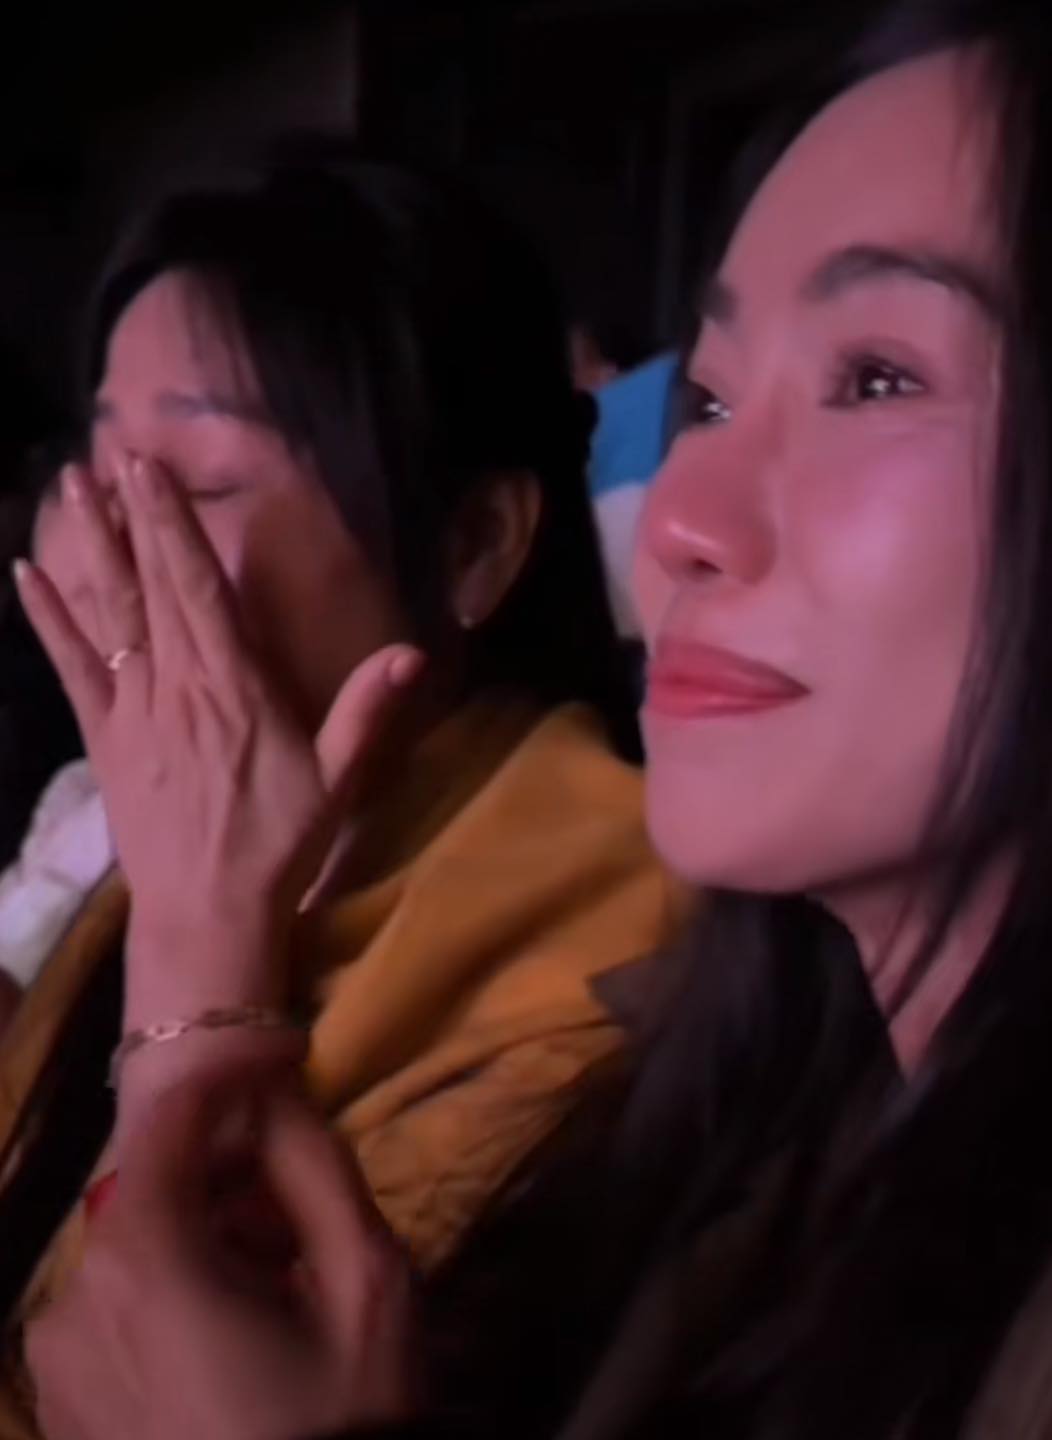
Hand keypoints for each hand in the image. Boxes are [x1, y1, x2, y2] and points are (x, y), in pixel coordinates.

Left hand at [15, 457, 421, 990]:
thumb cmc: (278, 845)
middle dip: (132, 516)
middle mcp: (177, 684)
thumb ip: (366, 711)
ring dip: (90, 547)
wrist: (207, 913)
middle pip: (152, 586)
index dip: (174, 525)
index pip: (199, 588)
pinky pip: (73, 669)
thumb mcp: (336, 780)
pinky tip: (25, 577)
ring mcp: (132, 709)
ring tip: (72, 487)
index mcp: (234, 686)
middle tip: (107, 453)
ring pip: (109, 614)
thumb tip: (413, 651)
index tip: (152, 469)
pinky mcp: (103, 738)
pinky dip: (49, 622)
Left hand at [26, 1072, 418, 1439]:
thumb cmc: (340, 1420)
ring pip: (136, 1251)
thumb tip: (275, 1086)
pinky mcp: (60, 1413)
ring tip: (274, 1292)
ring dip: (201, 1241)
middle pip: (152, 1188)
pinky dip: (170, 1298)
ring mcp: (54, 1366)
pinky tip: (232, 1340)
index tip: (284, 1061)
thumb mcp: (366, 1281)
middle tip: (297, 1217)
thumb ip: (315, 1162)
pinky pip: (114, 1313)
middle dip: (225, 1179)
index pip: (169, 1118)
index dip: (230, 1077)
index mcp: (140, 1259)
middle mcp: (72, 1300)